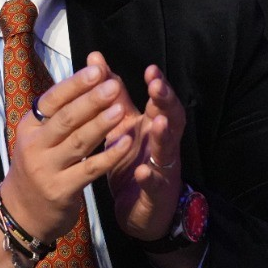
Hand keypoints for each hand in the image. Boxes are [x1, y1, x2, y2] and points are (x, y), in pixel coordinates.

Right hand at [0, 61, 131, 243]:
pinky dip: (109, 156)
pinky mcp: (61, 191)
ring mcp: (46, 169)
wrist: (21, 214)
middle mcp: (34, 146)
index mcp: (29, 127)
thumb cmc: (38, 166)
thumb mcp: (40, 138)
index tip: (97, 69)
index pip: (53, 100)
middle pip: (66, 119)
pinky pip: (89, 170)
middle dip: (91, 100)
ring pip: (78, 142)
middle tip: (112, 85)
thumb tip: (85, 78)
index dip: (75, 84)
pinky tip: (125, 143)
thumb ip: (61, 112)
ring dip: (101, 125)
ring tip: (121, 108)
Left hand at [89, 53, 185, 241]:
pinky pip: (154, 185)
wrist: (140, 209)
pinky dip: (150, 178)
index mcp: (153, 126)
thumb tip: (95, 58)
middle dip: (166, 102)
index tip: (150, 69)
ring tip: (159, 122)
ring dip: (164, 136)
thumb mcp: (122, 125)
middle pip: (172, 119)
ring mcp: (162, 169)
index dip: (158, 85)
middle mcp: (162, 144)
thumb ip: (112, 94)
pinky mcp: (155, 194)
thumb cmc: (132, 159)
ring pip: (167, 150)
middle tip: (157, 86)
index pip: (160, 102)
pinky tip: (142, 172)